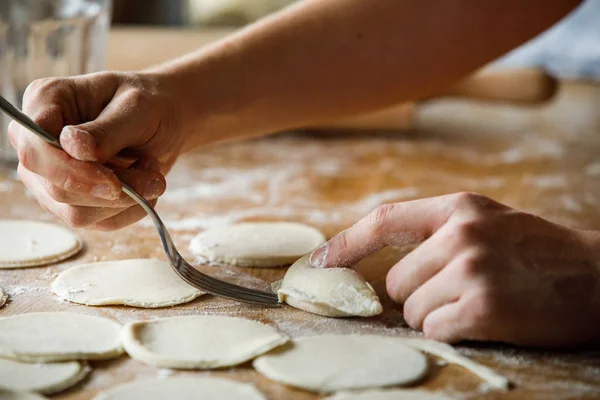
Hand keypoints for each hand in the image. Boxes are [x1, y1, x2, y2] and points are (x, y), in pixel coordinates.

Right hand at [9, 71, 185, 229]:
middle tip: (154, 174)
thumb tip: (72, 146)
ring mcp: (51, 177)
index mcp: (45, 102)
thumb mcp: (137, 108)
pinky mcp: (72, 202)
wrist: (165, 120)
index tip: (114, 182)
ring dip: (126, 200)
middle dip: (112, 190)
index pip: (34, 147)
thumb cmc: (148, 103)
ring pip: (76, 212)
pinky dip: (131, 209)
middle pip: (55, 188)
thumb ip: (106, 130)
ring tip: (152, 171)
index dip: (70, 170)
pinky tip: (146, 186)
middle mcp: (38, 142)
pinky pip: (98, 221)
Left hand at [309, 192, 599, 346]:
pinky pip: (435, 329)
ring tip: (477, 304)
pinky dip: (452, 331)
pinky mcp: (482, 307)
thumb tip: (384, 263)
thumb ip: (437, 233)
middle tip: (457, 294)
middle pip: (395, 281)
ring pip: (411, 310)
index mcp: (458, 208)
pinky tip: (485, 320)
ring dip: (435, 315)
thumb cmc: (538, 252)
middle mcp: (460, 234)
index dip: (346, 243)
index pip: (384, 220)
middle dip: (415, 296)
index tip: (317, 262)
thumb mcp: (488, 222)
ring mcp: (471, 269)